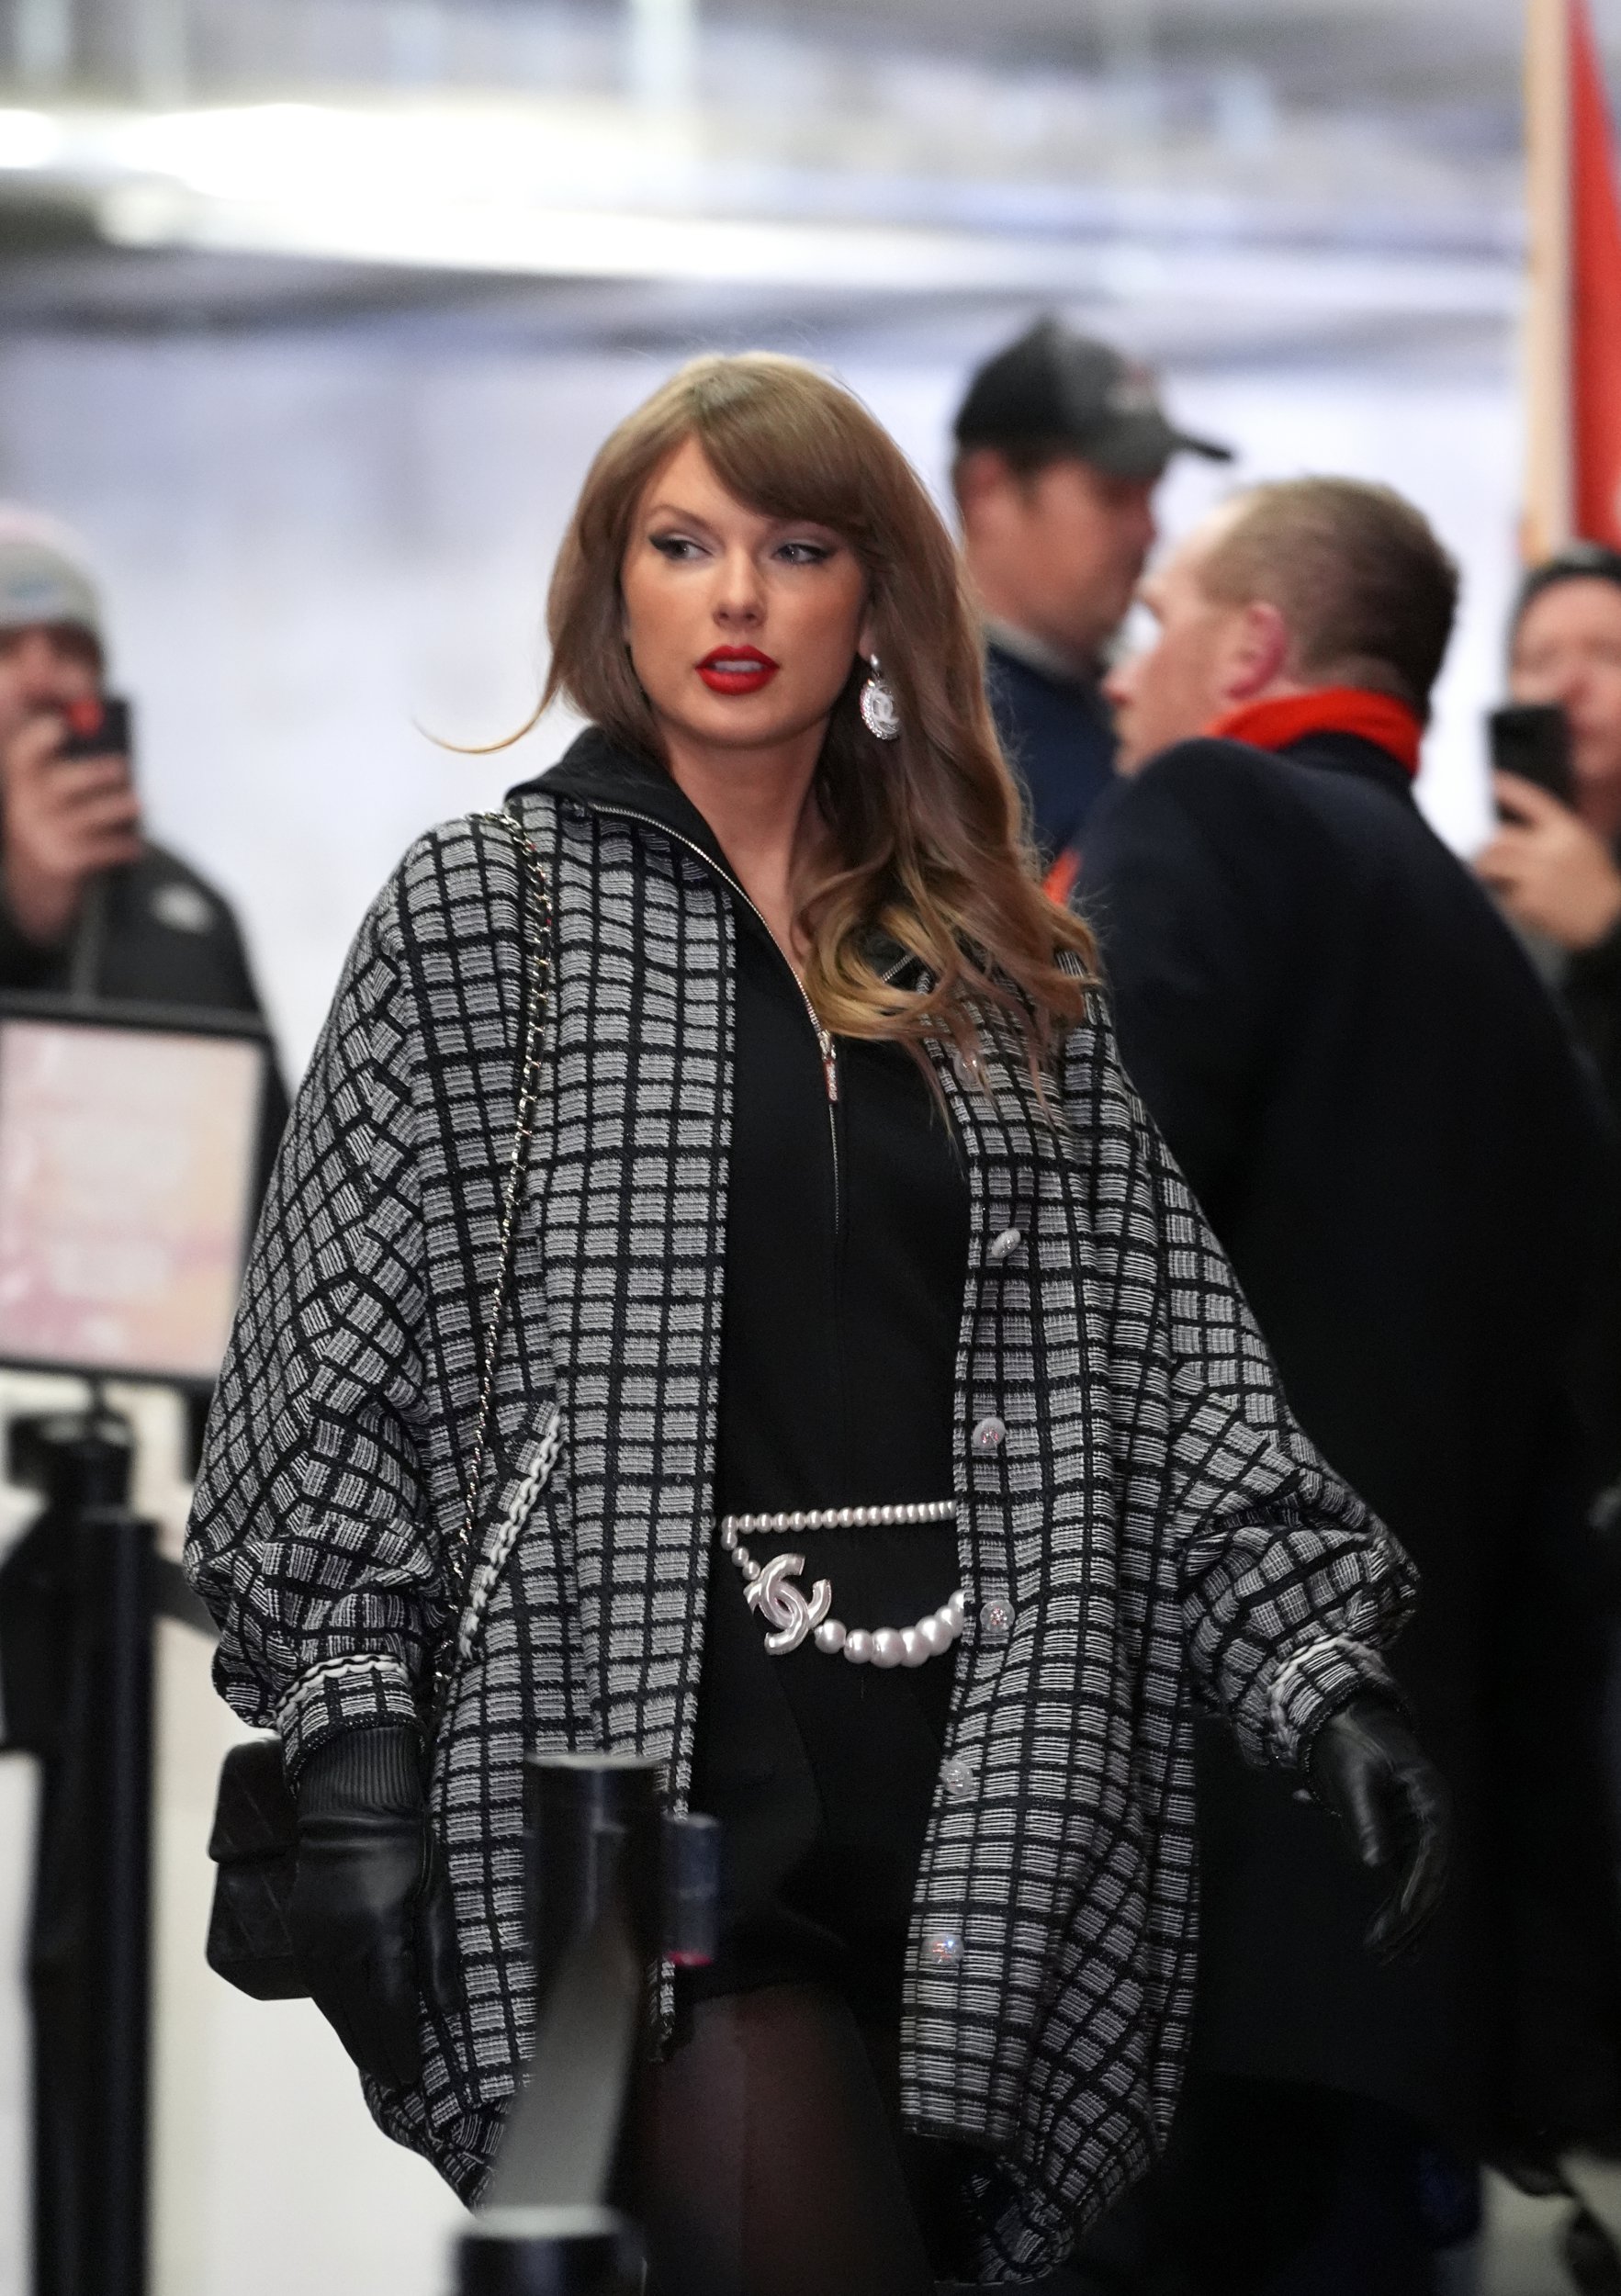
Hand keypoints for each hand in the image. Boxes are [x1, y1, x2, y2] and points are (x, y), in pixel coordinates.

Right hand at [0, 709, 141, 945]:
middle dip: (95, 772)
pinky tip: (137, 845)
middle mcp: (25, 809)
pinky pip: (100, 849)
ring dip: (118, 807)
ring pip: (87, 816)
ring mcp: (42, 837)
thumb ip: (74, 767)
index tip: (62, 726)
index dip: (39, 738)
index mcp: (22, 785)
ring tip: (139, 802)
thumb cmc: (56, 827)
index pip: (22, 755)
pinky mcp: (62, 863)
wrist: (36, 885)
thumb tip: (111, 744)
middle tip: (124, 766)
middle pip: (60, 783)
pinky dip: (123, 846)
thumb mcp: (51, 798)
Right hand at [288, 1723, 458, 2087]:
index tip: (414, 2076)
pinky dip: (338, 2011)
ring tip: (377, 2064)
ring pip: (335, 2007)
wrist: (351, 1801)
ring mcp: (314, 1940)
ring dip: (355, 2037)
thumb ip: (441, 1952)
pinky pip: (321, 1986)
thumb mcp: (436, 1890)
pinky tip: (351, 2023)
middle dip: (379, 2053)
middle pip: (359, 2018)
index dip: (402, 2048)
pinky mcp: (301, 1931)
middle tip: (399, 2083)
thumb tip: (448, 2009)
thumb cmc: (405, 1840)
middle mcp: (338, 1946)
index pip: (390, 2011)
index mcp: (377, 1936)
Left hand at [1308, 1695, 1451, 1960]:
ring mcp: (1423, 1832)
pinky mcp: (1407, 1840)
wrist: (1348, 1720)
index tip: (1403, 1918)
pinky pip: (1408, 1879)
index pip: (1432, 1852)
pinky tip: (1394, 1938)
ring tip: (1387, 1956)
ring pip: (1422, 1885)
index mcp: (1431, 1799)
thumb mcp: (1353, 1778)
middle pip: (1432, 1877)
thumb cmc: (1350, 1745)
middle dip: (1411, 1917)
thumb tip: (1375, 1865)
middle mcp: (1435, 1820)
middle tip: (1386, 1952)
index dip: (1418, 1886)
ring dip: (1406, 1921)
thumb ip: (1366, 1819)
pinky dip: (1399, 1906)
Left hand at [1477, 772, 1620, 949]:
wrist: (1607, 920)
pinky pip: (1497, 892)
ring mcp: (1539, 875)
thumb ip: (1550, 833)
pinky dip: (1496, 895)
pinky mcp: (1529, 901)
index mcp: (1566, 830)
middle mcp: (1551, 849)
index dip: (1509, 788)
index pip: (1532, 800)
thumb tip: (1507, 829)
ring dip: (1483, 869)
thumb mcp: (1582, 844)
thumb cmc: (1592, 881)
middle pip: (1499, 836)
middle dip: (1486, 847)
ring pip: (1490, 863)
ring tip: (1490, 876)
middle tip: (1480, 854)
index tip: (1490, 781)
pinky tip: (1507, 898)